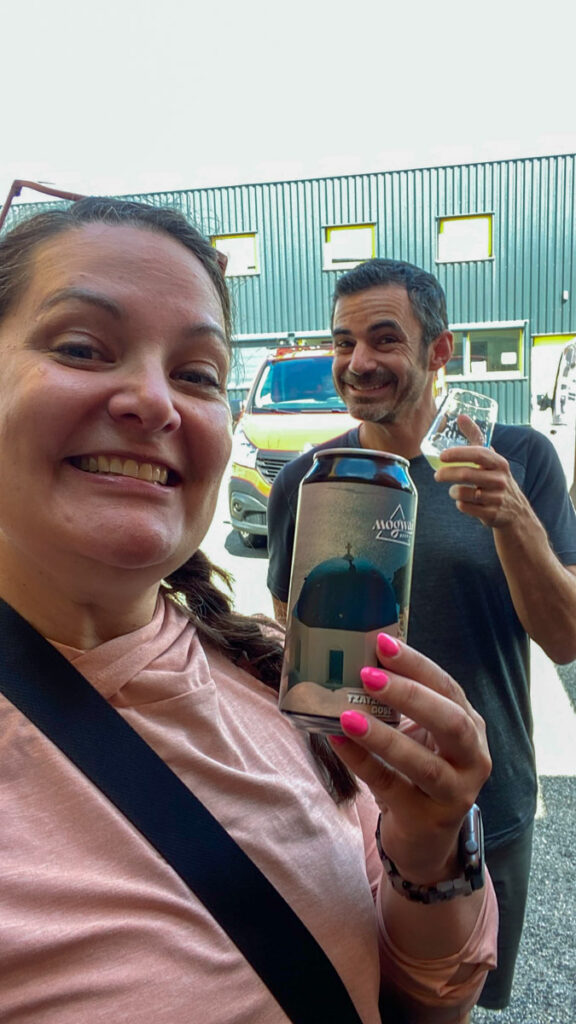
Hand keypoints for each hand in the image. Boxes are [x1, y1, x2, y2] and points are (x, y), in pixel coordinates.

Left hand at [329, 634, 490, 884]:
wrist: (426, 838)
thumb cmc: (418, 772)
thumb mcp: (421, 735)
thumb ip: (404, 703)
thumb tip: (362, 658)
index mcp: (470, 726)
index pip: (447, 687)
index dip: (416, 664)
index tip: (383, 641)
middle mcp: (473, 758)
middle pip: (451, 722)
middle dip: (409, 695)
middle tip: (367, 675)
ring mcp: (454, 793)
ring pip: (424, 764)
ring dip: (384, 737)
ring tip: (348, 715)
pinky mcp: (427, 819)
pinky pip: (391, 787)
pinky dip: (362, 762)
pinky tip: (338, 741)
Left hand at [434, 413, 527, 527]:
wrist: (516, 512)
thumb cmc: (496, 479)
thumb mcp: (491, 459)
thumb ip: (476, 437)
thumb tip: (461, 416)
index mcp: (499, 463)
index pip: (478, 454)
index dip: (458, 453)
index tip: (442, 455)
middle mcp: (500, 480)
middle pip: (466, 475)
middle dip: (446, 475)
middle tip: (437, 476)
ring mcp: (497, 498)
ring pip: (463, 493)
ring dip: (453, 491)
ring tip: (453, 490)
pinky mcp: (491, 514)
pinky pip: (465, 507)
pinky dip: (460, 504)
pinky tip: (463, 501)